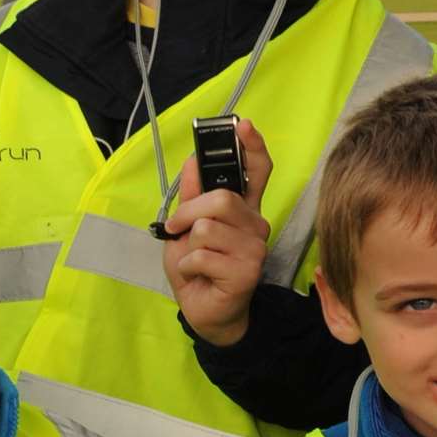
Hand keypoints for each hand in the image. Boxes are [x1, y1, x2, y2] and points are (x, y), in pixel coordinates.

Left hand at [161, 118, 273, 347]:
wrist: (205, 311)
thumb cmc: (198, 267)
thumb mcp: (185, 227)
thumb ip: (191, 196)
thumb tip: (193, 161)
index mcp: (243, 209)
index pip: (258, 171)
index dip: (252, 147)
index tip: (243, 126)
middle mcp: (256, 225)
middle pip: (222, 199)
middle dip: (188, 213)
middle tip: (178, 231)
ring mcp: (255, 248)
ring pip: (207, 228)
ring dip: (187, 246)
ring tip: (196, 261)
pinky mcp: (247, 271)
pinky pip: (202, 255)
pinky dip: (189, 266)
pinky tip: (199, 276)